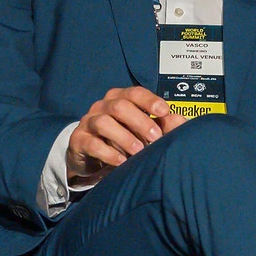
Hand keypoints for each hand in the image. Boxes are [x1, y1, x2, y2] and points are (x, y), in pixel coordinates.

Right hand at [66, 86, 186, 183]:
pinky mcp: (79, 140)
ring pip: (104, 122)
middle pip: (120, 106)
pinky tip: (122, 162)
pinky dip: (109, 153)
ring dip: (124, 137)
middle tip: (156, 137)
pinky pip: (92, 143)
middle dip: (140, 121)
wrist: (92, 158)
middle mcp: (102, 106)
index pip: (134, 93)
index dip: (150, 100)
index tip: (165, 112)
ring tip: (139, 151)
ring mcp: (88, 122)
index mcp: (119, 99)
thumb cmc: (121, 140)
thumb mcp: (142, 132)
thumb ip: (162, 126)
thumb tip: (177, 119)